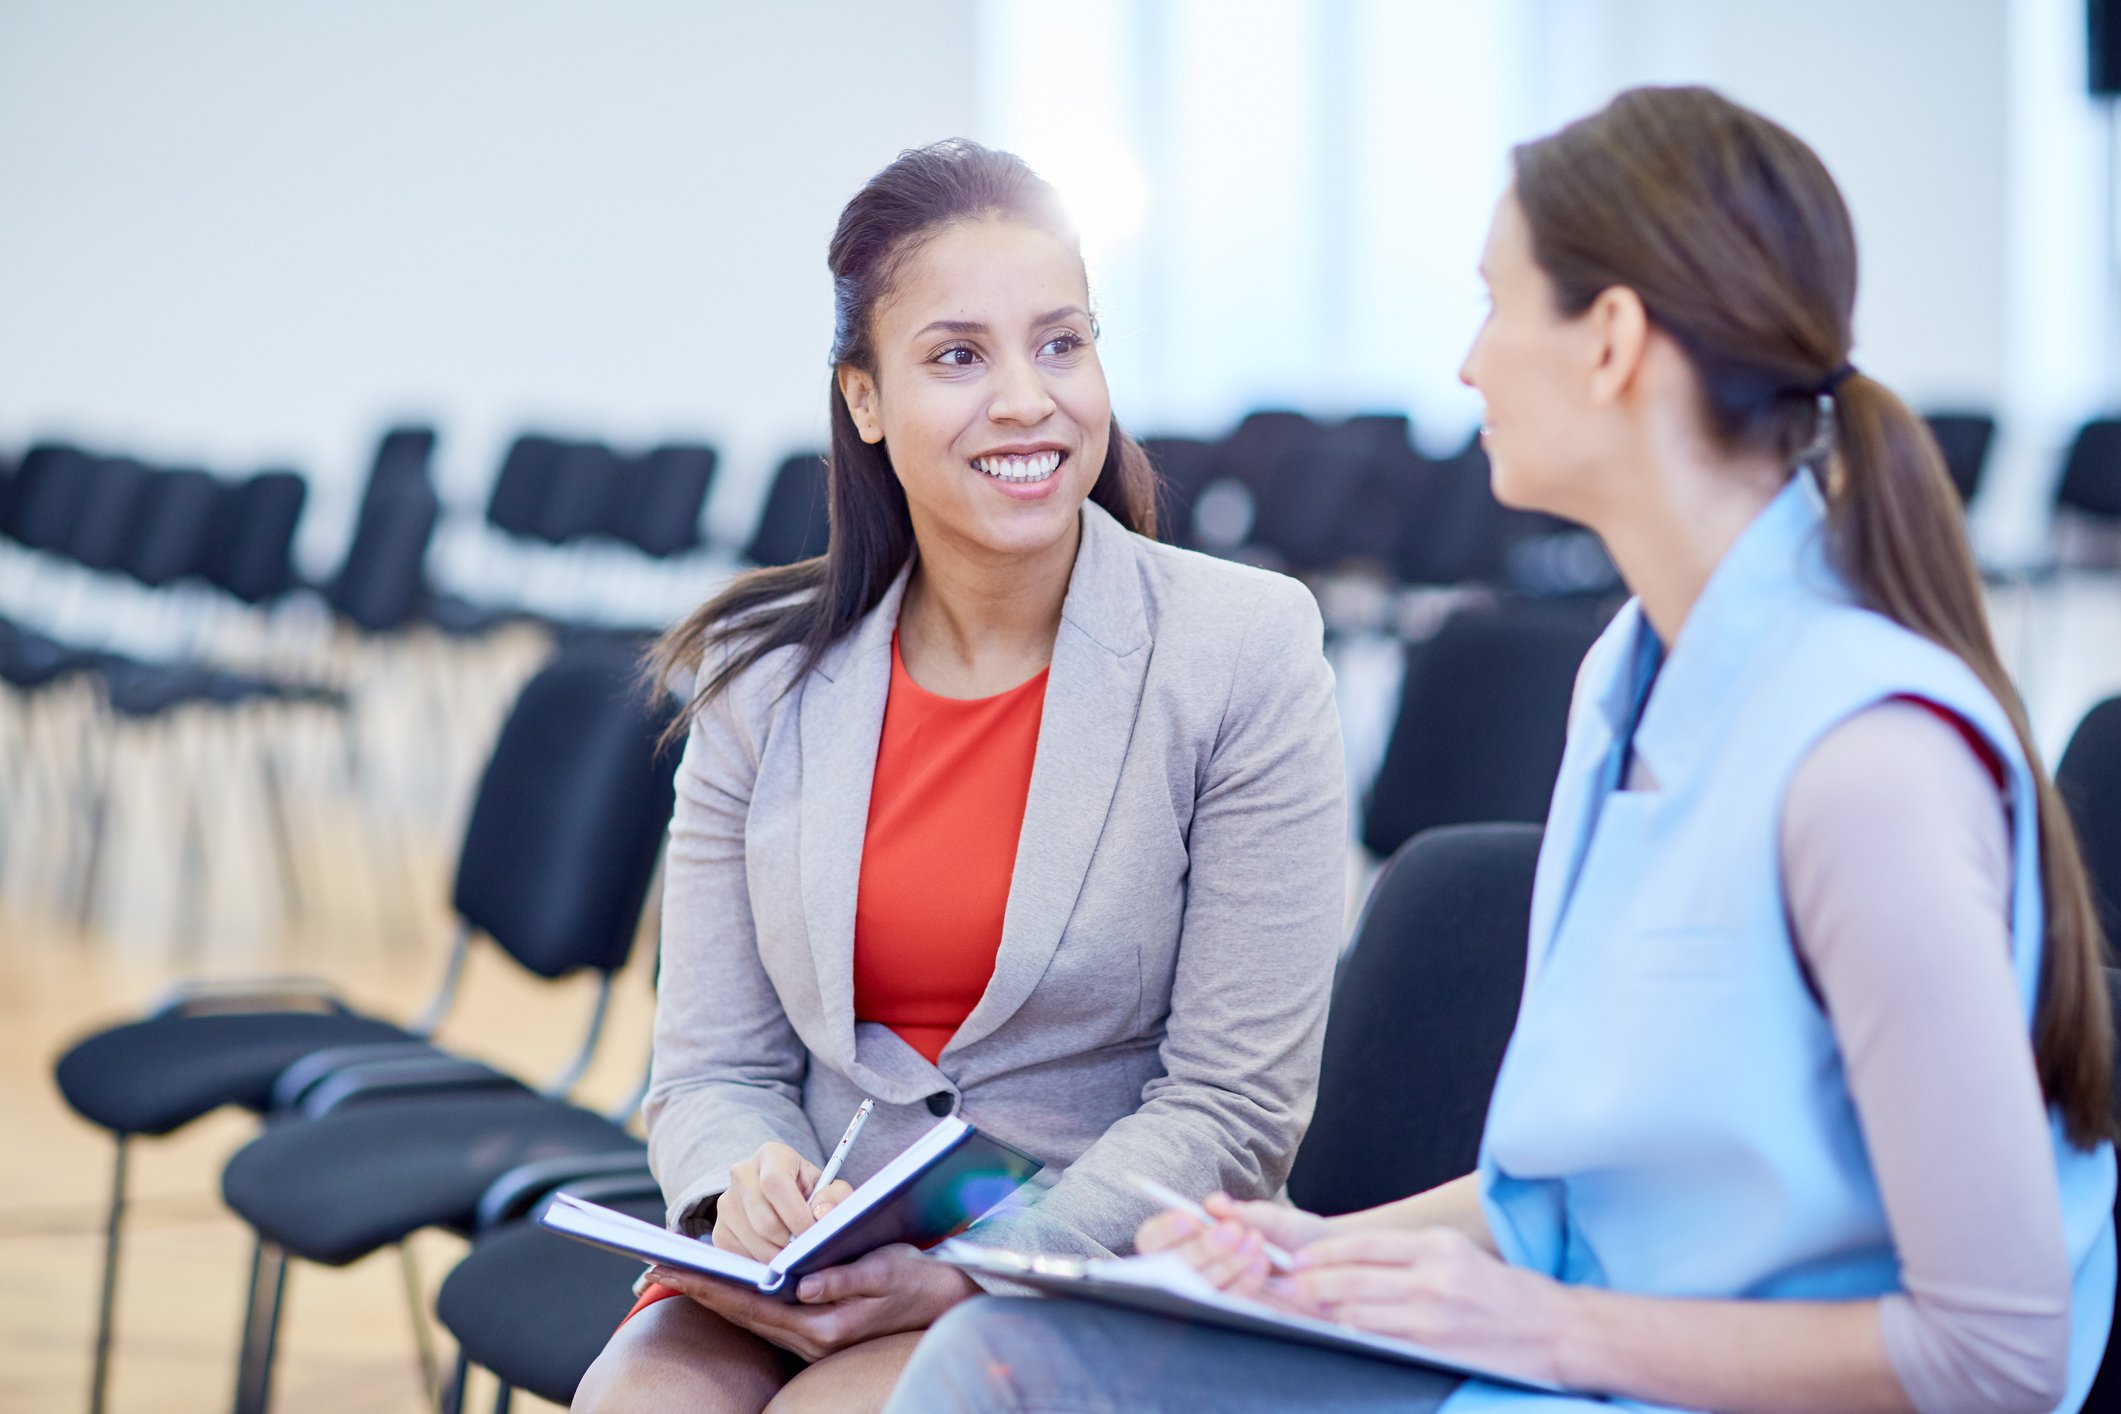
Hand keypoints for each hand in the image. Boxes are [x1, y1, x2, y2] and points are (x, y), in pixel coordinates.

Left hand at [647, 1245, 978, 1360]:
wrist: (941, 1301)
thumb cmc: (912, 1277)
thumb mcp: (884, 1271)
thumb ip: (843, 1281)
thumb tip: (802, 1287)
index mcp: (823, 1326)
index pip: (753, 1304)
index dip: (711, 1285)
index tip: (676, 1267)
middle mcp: (810, 1339)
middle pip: (741, 1313)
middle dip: (699, 1289)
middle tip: (658, 1268)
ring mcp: (809, 1338)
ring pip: (748, 1316)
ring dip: (713, 1294)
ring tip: (678, 1273)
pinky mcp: (812, 1330)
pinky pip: (764, 1315)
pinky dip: (737, 1298)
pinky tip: (720, 1284)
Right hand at [712, 1141, 854, 1261]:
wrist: (786, 1202)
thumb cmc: (811, 1194)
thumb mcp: (830, 1189)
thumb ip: (835, 1198)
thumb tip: (822, 1214)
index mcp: (772, 1155)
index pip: (775, 1183)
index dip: (795, 1214)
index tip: (813, 1233)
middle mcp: (742, 1174)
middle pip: (762, 1219)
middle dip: (789, 1243)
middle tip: (806, 1252)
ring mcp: (726, 1203)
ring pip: (751, 1242)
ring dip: (777, 1257)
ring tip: (794, 1255)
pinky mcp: (719, 1230)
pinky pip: (739, 1256)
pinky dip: (760, 1264)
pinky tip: (775, 1257)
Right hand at [1136, 1192, 1332, 1296]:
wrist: (1325, 1262)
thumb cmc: (1289, 1234)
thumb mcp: (1270, 1218)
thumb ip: (1242, 1212)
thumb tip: (1215, 1204)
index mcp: (1185, 1240)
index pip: (1153, 1240)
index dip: (1166, 1230)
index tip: (1190, 1218)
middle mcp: (1191, 1271)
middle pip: (1173, 1266)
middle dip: (1201, 1248)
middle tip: (1231, 1231)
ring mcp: (1212, 1295)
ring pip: (1201, 1287)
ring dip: (1225, 1263)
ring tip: (1253, 1241)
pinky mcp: (1235, 1313)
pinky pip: (1229, 1302)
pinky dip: (1244, 1281)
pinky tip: (1261, 1262)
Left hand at [1268, 1227, 1568, 1387]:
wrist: (1556, 1329)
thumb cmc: (1506, 1293)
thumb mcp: (1459, 1256)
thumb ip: (1411, 1256)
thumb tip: (1355, 1263)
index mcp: (1436, 1245)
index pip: (1363, 1244)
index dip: (1323, 1253)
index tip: (1295, 1259)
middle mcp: (1432, 1272)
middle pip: (1351, 1274)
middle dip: (1309, 1281)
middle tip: (1280, 1284)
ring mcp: (1432, 1309)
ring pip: (1358, 1306)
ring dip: (1321, 1308)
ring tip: (1294, 1307)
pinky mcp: (1434, 1341)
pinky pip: (1378, 1334)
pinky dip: (1349, 1330)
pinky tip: (1331, 1328)